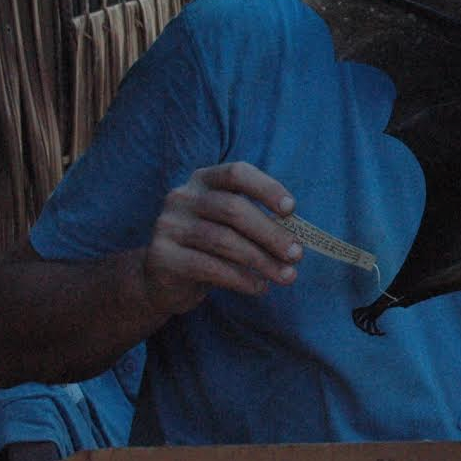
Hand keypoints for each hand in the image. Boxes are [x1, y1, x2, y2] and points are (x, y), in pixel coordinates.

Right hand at [141, 162, 300, 315]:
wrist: (166, 279)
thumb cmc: (212, 247)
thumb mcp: (232, 226)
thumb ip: (258, 222)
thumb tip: (297, 238)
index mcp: (204, 180)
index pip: (237, 173)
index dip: (266, 188)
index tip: (291, 209)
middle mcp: (182, 197)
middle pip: (233, 208)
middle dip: (271, 233)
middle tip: (297, 255)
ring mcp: (169, 225)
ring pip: (223, 240)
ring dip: (262, 261)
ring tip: (286, 276)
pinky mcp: (162, 256)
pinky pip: (209, 267)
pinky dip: (241, 279)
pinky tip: (259, 287)